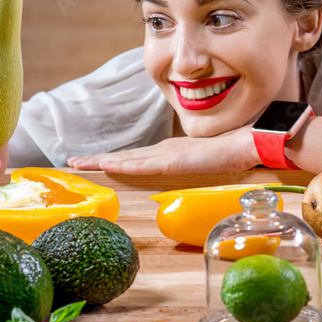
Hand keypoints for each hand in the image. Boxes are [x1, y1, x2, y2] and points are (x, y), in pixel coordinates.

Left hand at [67, 126, 258, 174]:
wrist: (249, 144)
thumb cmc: (233, 153)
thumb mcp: (207, 166)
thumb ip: (196, 170)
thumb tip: (191, 178)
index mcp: (171, 152)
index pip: (136, 158)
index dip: (114, 160)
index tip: (94, 163)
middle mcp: (164, 150)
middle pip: (125, 156)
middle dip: (98, 159)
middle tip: (73, 162)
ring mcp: (168, 154)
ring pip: (127, 159)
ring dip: (101, 161)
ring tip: (78, 164)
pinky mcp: (174, 160)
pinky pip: (143, 165)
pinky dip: (123, 165)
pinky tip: (106, 166)